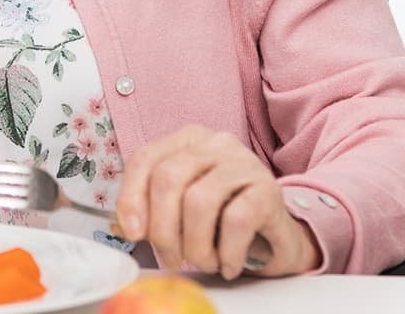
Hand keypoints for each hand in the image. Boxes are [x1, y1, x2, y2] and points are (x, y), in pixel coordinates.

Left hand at [113, 125, 321, 280]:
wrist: (278, 237)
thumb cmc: (223, 221)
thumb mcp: (183, 208)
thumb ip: (153, 209)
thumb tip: (126, 226)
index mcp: (188, 140)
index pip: (145, 159)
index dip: (131, 198)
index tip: (133, 233)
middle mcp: (215, 144)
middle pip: (168, 178)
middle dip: (162, 229)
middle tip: (171, 258)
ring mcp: (244, 162)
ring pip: (199, 201)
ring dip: (195, 245)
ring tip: (204, 262)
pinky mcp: (269, 189)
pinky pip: (236, 220)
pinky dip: (226, 251)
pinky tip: (228, 263)